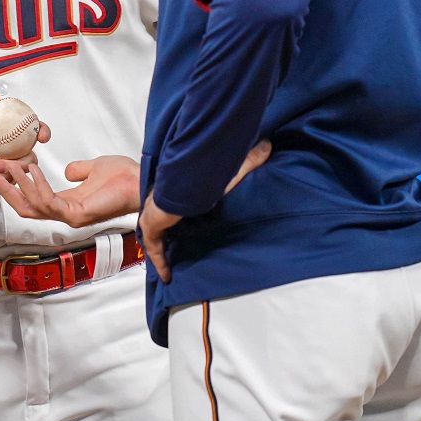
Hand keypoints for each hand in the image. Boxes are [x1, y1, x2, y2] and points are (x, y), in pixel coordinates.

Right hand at [0, 155, 140, 227]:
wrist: (141, 180)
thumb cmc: (124, 177)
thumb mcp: (94, 169)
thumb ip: (78, 171)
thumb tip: (68, 171)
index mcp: (65, 203)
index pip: (28, 198)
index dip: (9, 185)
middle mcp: (64, 213)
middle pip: (22, 206)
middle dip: (2, 188)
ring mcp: (69, 216)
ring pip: (31, 205)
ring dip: (15, 185)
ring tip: (4, 165)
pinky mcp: (77, 215)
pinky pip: (49, 202)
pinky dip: (37, 185)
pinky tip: (31, 168)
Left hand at [139, 140, 272, 282]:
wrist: (182, 183)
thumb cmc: (205, 176)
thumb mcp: (231, 172)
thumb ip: (248, 161)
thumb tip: (268, 145)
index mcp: (183, 191)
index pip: (181, 204)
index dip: (185, 214)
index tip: (193, 223)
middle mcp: (167, 204)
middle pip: (167, 221)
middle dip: (172, 233)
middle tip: (183, 249)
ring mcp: (157, 215)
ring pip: (159, 236)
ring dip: (166, 249)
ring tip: (176, 264)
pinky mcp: (152, 226)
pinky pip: (155, 248)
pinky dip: (160, 262)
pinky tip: (167, 275)